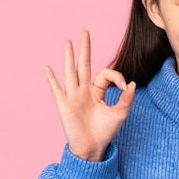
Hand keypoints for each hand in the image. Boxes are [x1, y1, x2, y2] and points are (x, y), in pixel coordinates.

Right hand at [44, 29, 135, 160]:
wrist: (92, 148)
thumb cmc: (105, 131)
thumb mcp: (120, 114)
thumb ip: (126, 99)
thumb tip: (130, 83)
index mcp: (97, 91)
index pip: (105, 74)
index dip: (116, 76)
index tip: (123, 86)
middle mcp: (84, 91)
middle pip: (84, 65)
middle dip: (85, 48)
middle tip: (85, 31)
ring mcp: (73, 96)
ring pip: (71, 72)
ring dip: (69, 56)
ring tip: (68, 41)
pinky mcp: (64, 105)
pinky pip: (56, 89)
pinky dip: (51, 78)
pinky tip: (47, 67)